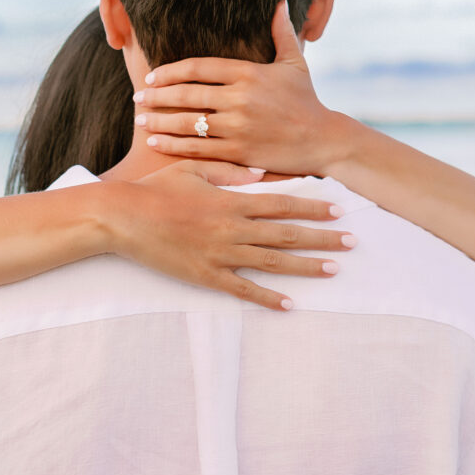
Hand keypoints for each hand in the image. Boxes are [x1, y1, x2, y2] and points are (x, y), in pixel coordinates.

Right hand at [109, 159, 355, 311]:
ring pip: (273, 262)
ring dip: (306, 266)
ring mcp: (221, 254)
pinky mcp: (206, 276)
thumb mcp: (194, 170)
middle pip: (288, 234)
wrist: (122, 217)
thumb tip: (262, 172)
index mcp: (232, 201)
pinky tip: (290, 304)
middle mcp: (232, 228)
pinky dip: (268, 298)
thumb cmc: (155, 189)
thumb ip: (230, 171)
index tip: (339, 210)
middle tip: (352, 242)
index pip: (283, 203)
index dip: (314, 206)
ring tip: (334, 269)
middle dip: (323, 237)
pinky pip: (243, 290)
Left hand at [132, 0, 339, 176]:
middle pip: (187, 94)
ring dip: (159, 122)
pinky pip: (198, 148)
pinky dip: (173, 145)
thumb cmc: (307, 101)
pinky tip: (155, 143)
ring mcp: (239, 126)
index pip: (198, 67)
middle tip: (137, 99)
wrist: (323, 140)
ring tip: (140, 121)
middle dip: (157, 97)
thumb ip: (282, 32)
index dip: (170, 72)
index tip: (152, 77)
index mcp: (249, 73)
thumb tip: (280, 2)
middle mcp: (240, 98)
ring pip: (188, 122)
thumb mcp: (296, 63)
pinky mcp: (239, 152)